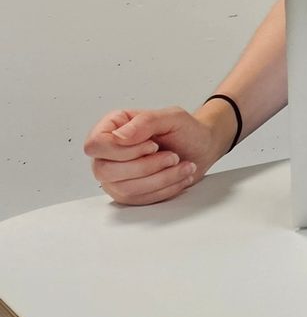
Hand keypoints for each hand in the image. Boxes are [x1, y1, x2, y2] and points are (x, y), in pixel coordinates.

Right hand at [82, 105, 226, 205]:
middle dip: (147, 166)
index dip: (122, 150)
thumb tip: (119, 136)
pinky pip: (137, 200)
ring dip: (160, 178)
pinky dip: (163, 190)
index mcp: (112, 127)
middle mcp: (107, 153)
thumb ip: (145, 122)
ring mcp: (114, 176)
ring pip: (124, 188)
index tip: (152, 145)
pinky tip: (178, 177)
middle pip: (106, 171)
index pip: (95, 145)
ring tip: (181, 165)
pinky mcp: (126, 193)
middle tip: (173, 156)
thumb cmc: (185, 130)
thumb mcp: (172, 116)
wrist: (201, 147)